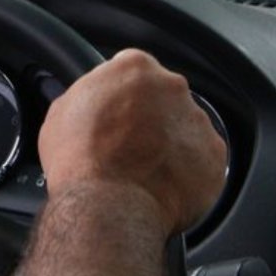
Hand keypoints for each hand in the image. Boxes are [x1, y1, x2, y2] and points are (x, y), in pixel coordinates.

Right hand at [37, 49, 226, 233]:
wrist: (108, 206)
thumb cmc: (80, 162)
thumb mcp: (60, 114)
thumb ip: (86, 96)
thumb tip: (91, 103)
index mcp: (134, 68)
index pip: (133, 71)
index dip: (122, 96)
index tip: (116, 115)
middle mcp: (172, 87)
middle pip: (164, 96)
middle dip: (150, 118)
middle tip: (129, 145)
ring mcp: (197, 121)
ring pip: (185, 128)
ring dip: (170, 144)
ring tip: (145, 171)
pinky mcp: (214, 155)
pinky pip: (202, 159)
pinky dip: (187, 171)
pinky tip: (163, 185)